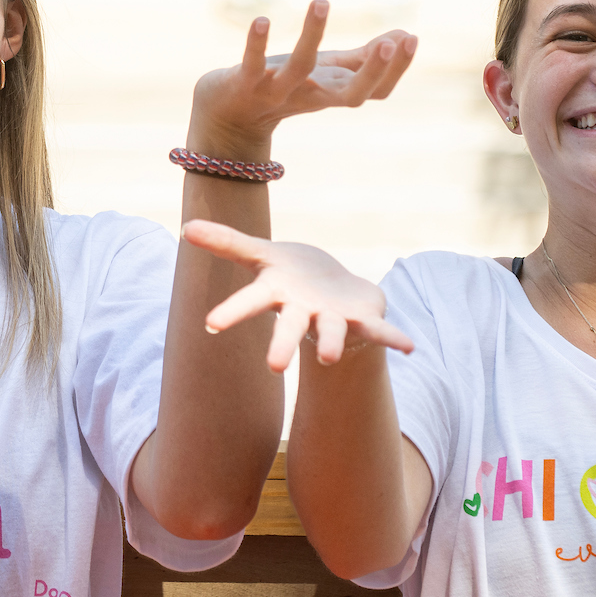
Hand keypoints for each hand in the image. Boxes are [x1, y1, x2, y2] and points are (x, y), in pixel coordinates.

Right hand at [185, 221, 414, 371]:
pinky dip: (393, 339)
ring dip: (332, 343)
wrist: (334, 292)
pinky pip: (380, 331)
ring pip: (332, 332)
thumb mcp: (261, 255)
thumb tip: (185, 228)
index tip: (211, 325)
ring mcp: (334, 320)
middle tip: (274, 367)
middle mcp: (304, 313)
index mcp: (278, 294)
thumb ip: (227, 243)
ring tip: (330, 358)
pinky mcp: (364, 320)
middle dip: (283, 345)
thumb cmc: (291, 276)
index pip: (251, 301)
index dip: (232, 312)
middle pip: (290, 328)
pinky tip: (410, 348)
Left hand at [188, 1, 415, 157]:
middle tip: (392, 43)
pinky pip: (252, 65)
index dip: (395, 70)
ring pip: (300, 69)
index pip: (375, 91)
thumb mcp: (327, 71)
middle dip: (374, 71)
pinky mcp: (244, 85)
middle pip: (351, 95)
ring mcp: (277, 92)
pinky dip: (256, 44)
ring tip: (321, 0)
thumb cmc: (284, 87)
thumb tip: (407, 34)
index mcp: (332, 93)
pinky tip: (262, 20)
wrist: (228, 116)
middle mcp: (310, 96)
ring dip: (311, 36)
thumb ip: (364, 57)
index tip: (412, 37)